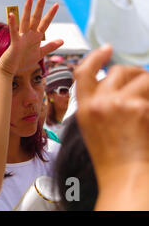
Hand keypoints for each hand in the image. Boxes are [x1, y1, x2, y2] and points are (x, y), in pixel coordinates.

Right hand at [0, 0, 62, 75]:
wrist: (10, 69)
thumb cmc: (22, 61)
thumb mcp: (40, 53)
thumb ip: (50, 46)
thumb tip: (62, 40)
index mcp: (35, 37)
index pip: (44, 23)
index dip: (50, 14)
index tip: (56, 4)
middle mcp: (28, 34)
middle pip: (35, 18)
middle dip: (40, 6)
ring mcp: (21, 37)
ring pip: (25, 21)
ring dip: (27, 9)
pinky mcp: (15, 42)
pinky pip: (13, 31)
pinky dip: (12, 23)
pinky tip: (12, 14)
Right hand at [74, 46, 148, 182]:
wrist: (127, 176)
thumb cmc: (112, 159)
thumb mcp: (92, 129)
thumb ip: (98, 105)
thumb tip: (116, 87)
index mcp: (85, 108)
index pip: (83, 72)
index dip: (95, 57)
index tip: (106, 49)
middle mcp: (100, 103)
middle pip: (117, 71)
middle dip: (133, 74)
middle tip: (143, 84)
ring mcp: (121, 104)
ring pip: (142, 77)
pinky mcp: (142, 108)